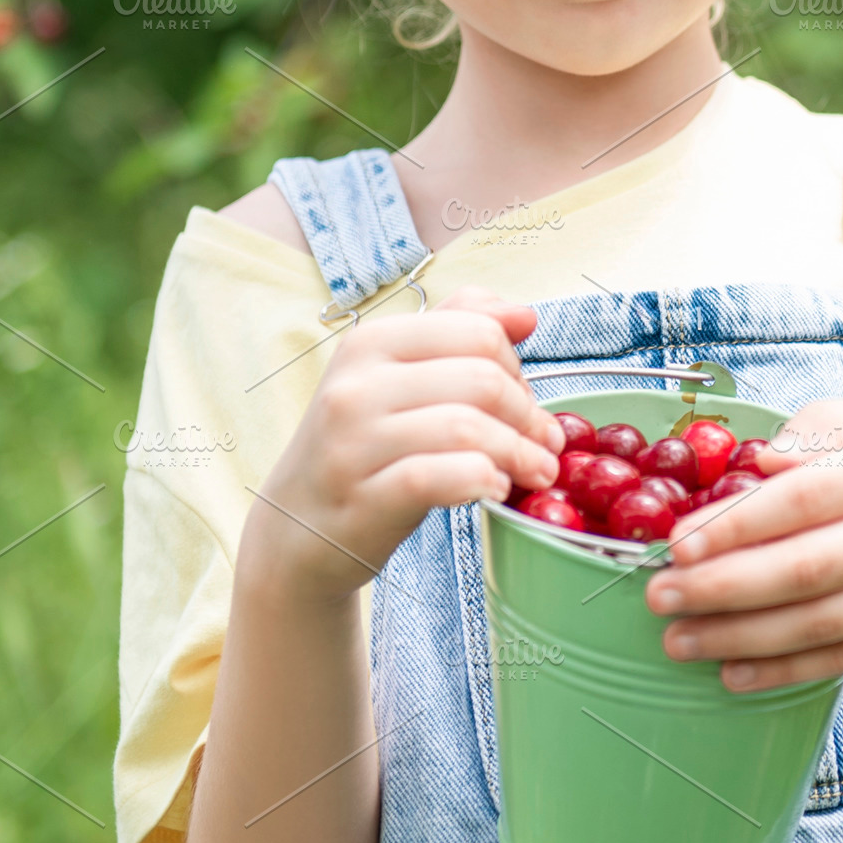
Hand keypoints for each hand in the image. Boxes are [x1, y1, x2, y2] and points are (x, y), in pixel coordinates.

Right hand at [246, 290, 562, 601]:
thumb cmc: (361, 448)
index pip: (476, 330)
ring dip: (520, 452)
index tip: (526, 400)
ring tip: (537, 471)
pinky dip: (483, 480)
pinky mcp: (364, 498)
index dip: (516, 366)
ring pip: (468, 427)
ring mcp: (355, 442)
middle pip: (481, 378)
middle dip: (528, 413)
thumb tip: (523, 314)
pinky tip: (496, 489)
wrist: (297, 529)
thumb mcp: (396, 379)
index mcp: (370, 344)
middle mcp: (356, 386)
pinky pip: (442, 476)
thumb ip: (458, 334)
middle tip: (545, 443)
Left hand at [645, 397, 842, 690]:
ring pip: (820, 624)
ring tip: (677, 638)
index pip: (807, 499)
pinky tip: (732, 672)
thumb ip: (824, 425)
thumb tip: (762, 462)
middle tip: (657, 595)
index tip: (677, 543)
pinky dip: (784, 670)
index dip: (737, 525)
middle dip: (722, 587)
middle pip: (806, 569)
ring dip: (740, 636)